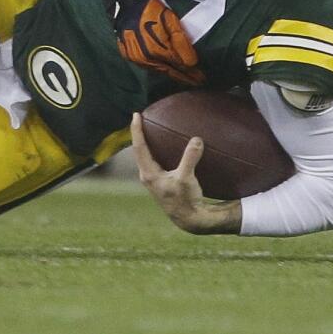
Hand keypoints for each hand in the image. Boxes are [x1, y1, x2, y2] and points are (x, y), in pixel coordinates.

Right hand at [115, 0, 204, 84]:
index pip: (179, 65)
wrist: (126, 4)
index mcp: (157, 49)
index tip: (202, 78)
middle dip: (184, 77)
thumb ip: (181, 41)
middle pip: (170, 71)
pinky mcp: (129, 56)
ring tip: (184, 78)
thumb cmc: (151, 9)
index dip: (192, 72)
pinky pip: (148, 66)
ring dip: (172, 74)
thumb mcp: (170, 20)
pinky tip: (167, 70)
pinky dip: (160, 69)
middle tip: (197, 82)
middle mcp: (146, 58)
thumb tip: (192, 62)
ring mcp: (136, 58)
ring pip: (159, 71)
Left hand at [130, 113, 240, 233]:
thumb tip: (196, 139)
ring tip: (150, 127)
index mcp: (149, 174)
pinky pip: (154, 160)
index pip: (139, 147)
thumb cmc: (185, 200)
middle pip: (138, 149)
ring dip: (146, 141)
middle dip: (138, 133)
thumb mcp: (187, 178)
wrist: (188, 219)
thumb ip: (190, 158)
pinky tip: (165, 145)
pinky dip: (156, 149)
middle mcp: (147, 175)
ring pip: (145, 155)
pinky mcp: (160, 181)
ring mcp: (152, 179)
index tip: (136, 114)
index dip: (136, 130)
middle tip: (140, 116)